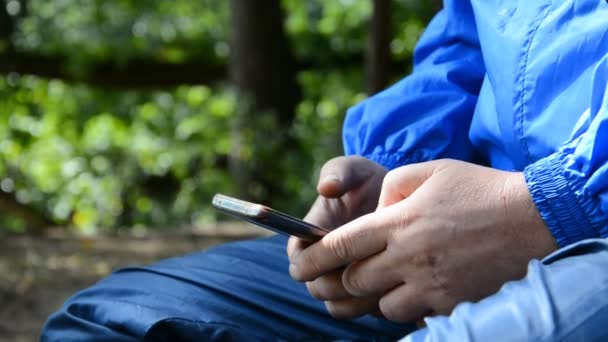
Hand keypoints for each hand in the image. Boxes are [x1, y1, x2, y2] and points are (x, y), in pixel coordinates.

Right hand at [287, 156, 386, 317]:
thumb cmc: (369, 181)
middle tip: (362, 267)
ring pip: (340, 307)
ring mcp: (348, 282)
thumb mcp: (354, 169)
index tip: (334, 250)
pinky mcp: (370, 294)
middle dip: (335, 283)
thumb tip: (326, 188)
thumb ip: (337, 173)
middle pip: (317, 289)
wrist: (403, 197)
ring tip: (382, 276)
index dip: (310, 262)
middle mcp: (325, 265)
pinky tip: (397, 282)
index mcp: (310, 239)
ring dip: (357, 298)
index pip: (298, 261)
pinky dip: (378, 303)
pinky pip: (366, 312)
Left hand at [290, 159, 558, 321]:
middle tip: (349, 270)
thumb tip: (375, 211)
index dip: (312, 259)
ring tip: (389, 279)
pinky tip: (420, 287)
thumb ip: (390, 187)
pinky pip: (416, 316)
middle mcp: (408, 258)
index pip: (338, 247)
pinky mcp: (453, 304)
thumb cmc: (479, 188)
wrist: (533, 217)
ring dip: (377, 295)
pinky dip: (409, 305)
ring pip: (382, 306)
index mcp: (397, 222)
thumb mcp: (428, 170)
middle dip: (345, 277)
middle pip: (355, 281)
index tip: (299, 266)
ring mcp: (431, 285)